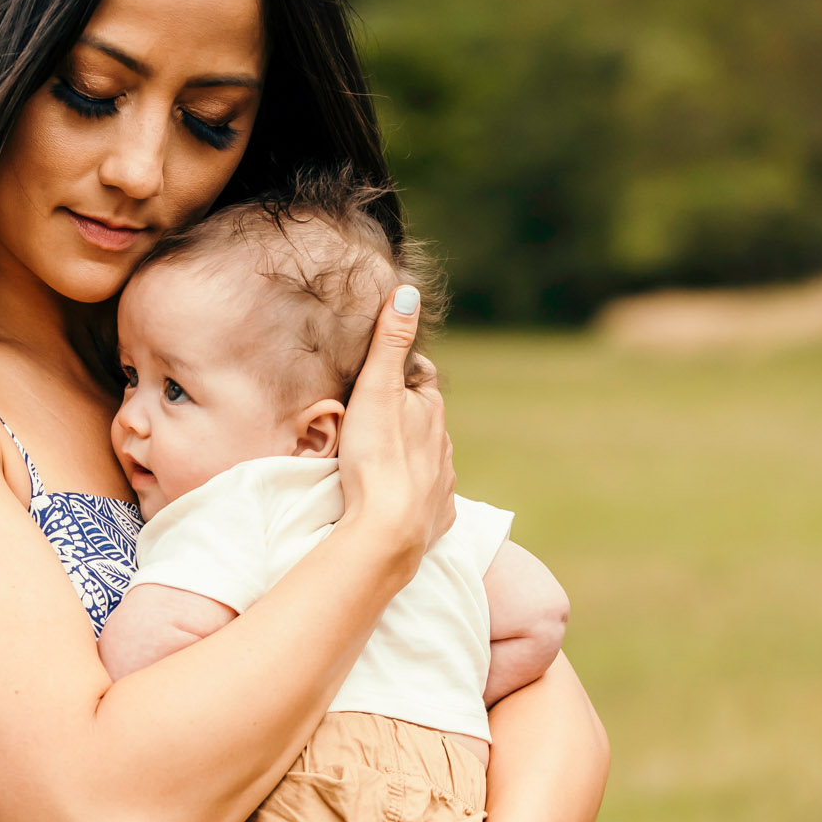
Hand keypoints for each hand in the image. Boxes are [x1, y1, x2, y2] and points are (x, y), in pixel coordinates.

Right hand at [335, 288, 454, 569]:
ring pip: (429, 460)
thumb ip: (390, 341)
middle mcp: (444, 445)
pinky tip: (401, 499)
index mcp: (430, 411)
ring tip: (384, 459)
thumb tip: (408, 290)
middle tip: (377, 418)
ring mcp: (442, 484)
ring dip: (411, 456)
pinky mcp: (436, 518)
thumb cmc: (377, 455)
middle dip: (408, 417)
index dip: (402, 374)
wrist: (388, 531)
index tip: (384, 374)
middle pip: (426, 422)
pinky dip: (416, 495)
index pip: (421, 380)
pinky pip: (428, 500)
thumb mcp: (377, 389)